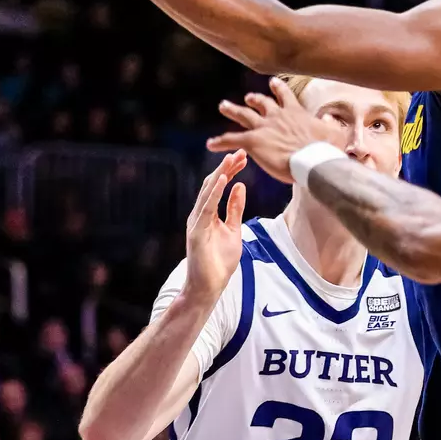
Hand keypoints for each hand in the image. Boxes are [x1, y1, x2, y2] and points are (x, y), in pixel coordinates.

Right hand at [184, 151, 246, 301]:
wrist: (209, 287)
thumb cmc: (219, 262)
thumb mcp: (233, 230)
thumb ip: (235, 209)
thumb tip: (240, 186)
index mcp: (208, 213)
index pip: (219, 185)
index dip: (231, 170)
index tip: (244, 157)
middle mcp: (200, 214)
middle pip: (212, 184)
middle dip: (227, 167)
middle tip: (241, 151)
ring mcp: (197, 222)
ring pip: (207, 192)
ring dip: (220, 174)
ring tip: (231, 159)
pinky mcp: (197, 232)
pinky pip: (206, 208)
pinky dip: (214, 192)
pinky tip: (222, 179)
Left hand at [207, 78, 337, 182]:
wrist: (314, 159)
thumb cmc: (327, 150)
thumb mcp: (335, 135)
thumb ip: (332, 128)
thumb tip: (337, 125)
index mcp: (295, 113)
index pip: (285, 96)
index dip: (278, 88)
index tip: (273, 82)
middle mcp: (277, 116)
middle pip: (261, 103)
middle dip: (254, 99)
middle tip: (248, 97)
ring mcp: (264, 127)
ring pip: (243, 115)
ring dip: (232, 110)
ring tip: (223, 105)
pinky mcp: (253, 141)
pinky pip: (231, 139)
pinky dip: (220, 141)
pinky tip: (210, 144)